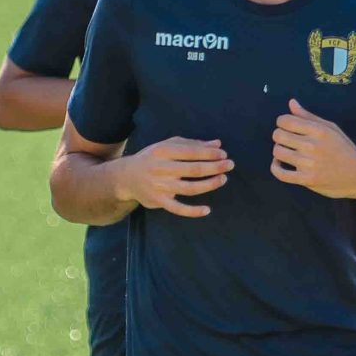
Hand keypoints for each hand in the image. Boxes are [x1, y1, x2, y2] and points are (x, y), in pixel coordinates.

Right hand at [112, 136, 231, 217]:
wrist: (126, 177)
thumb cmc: (152, 158)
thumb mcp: (167, 146)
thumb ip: (192, 144)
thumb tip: (217, 144)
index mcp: (163, 151)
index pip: (191, 152)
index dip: (209, 154)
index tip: (223, 154)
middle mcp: (161, 168)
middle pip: (193, 170)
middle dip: (214, 167)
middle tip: (229, 165)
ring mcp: (160, 186)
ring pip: (189, 188)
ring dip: (209, 184)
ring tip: (223, 179)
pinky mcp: (159, 201)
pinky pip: (178, 208)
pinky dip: (193, 211)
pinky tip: (207, 210)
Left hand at [270, 100, 355, 199]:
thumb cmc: (344, 150)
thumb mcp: (331, 129)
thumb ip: (309, 116)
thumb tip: (291, 102)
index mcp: (318, 130)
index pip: (285, 120)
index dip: (281, 122)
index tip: (286, 127)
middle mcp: (313, 145)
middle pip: (278, 135)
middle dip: (278, 136)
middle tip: (285, 140)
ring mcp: (310, 163)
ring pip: (278, 152)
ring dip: (278, 151)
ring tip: (285, 152)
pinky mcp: (307, 180)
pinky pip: (281, 173)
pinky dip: (275, 168)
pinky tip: (279, 164)